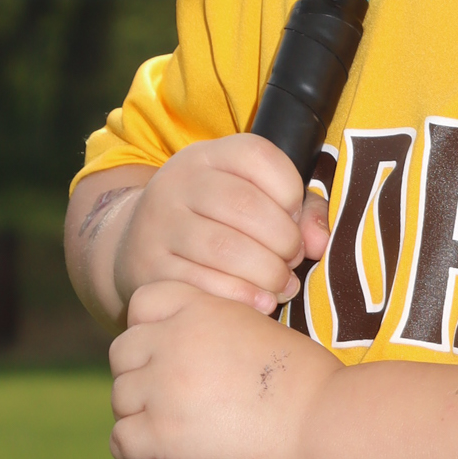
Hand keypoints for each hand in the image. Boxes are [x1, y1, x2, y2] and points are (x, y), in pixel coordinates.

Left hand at [108, 282, 341, 458]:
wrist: (323, 425)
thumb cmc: (308, 383)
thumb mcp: (262, 328)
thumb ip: (222, 327)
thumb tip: (202, 350)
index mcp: (201, 309)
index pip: (143, 303)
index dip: (148, 328)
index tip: (165, 351)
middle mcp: (174, 341)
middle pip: (122, 352)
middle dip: (138, 374)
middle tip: (164, 396)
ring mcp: (164, 388)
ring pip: (120, 397)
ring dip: (137, 413)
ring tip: (164, 428)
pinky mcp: (162, 434)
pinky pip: (120, 439)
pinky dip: (132, 450)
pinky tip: (154, 454)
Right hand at [111, 136, 329, 318]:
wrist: (138, 245)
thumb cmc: (216, 222)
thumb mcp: (251, 198)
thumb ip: (300, 212)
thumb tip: (319, 243)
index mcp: (208, 156)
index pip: (258, 157)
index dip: (290, 192)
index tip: (294, 220)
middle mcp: (178, 182)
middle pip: (245, 205)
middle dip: (283, 240)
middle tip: (292, 261)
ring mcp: (159, 223)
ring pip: (225, 248)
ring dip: (267, 273)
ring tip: (282, 285)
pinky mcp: (150, 266)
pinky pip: (203, 283)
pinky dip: (241, 296)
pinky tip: (260, 302)